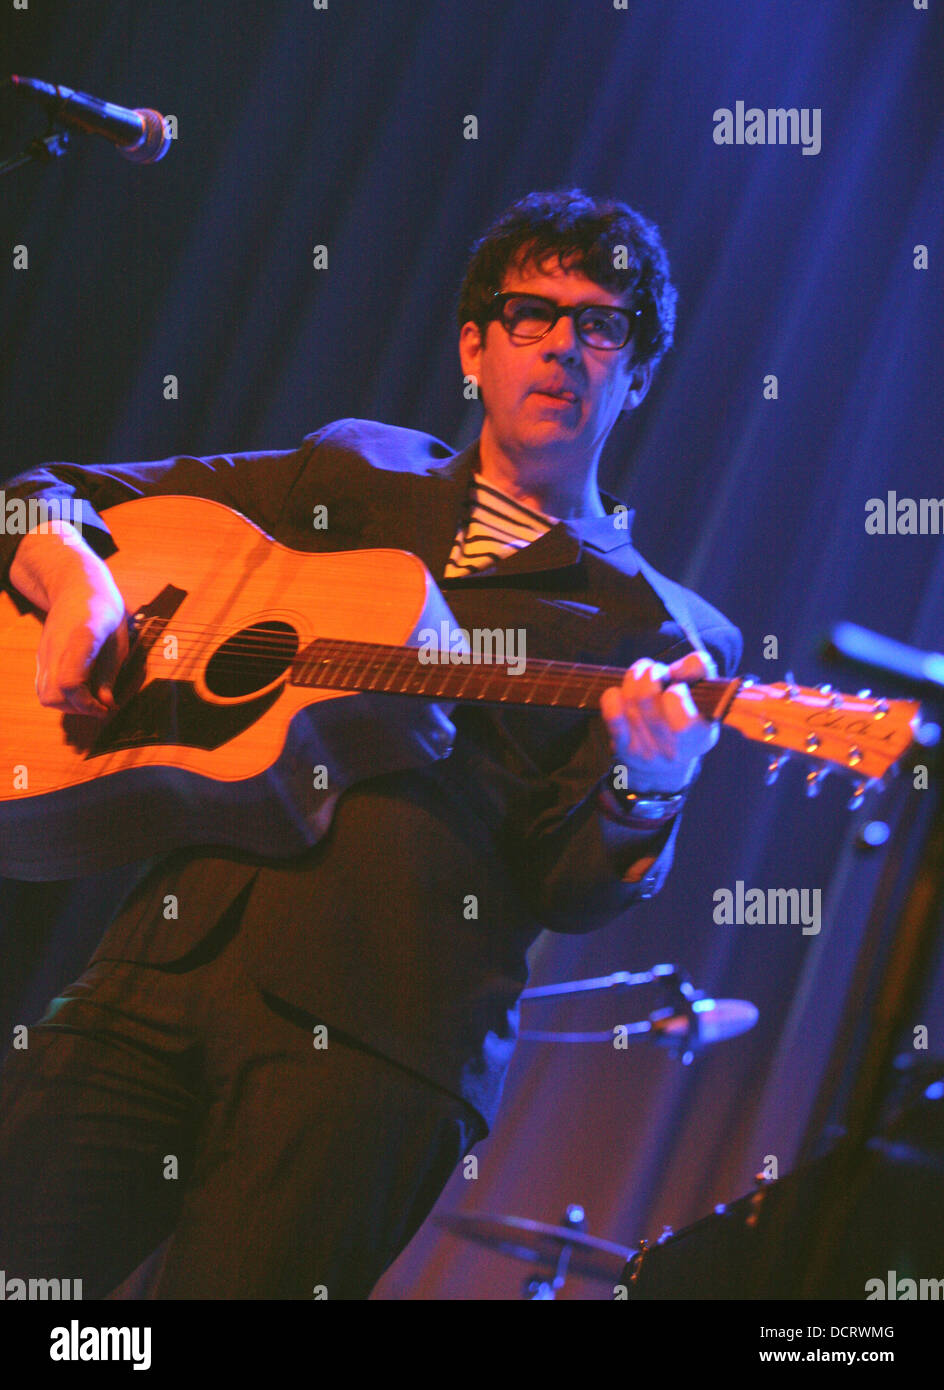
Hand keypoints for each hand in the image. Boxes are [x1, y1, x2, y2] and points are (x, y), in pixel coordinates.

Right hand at [11, 525, 129, 717]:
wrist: (76, 586)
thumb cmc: (105, 611)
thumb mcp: (119, 640)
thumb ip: (110, 673)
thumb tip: (106, 705)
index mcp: (81, 638)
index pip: (70, 683)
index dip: (87, 704)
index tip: (106, 708)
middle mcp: (56, 648)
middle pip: (54, 696)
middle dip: (80, 710)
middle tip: (101, 705)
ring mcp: (45, 652)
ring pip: (45, 695)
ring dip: (69, 706)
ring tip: (91, 699)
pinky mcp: (41, 657)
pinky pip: (44, 687)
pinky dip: (61, 697)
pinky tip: (80, 689)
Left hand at [599, 650, 719, 792]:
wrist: (665, 767)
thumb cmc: (687, 719)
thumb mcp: (704, 698)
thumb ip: (700, 670)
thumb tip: (677, 667)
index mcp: (699, 736)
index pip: (679, 703)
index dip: (675, 687)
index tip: (677, 685)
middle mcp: (672, 749)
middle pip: (646, 696)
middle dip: (649, 673)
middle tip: (656, 671)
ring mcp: (645, 750)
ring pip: (629, 699)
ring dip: (634, 678)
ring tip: (642, 676)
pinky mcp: (624, 748)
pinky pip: (612, 714)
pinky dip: (613, 696)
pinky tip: (622, 693)